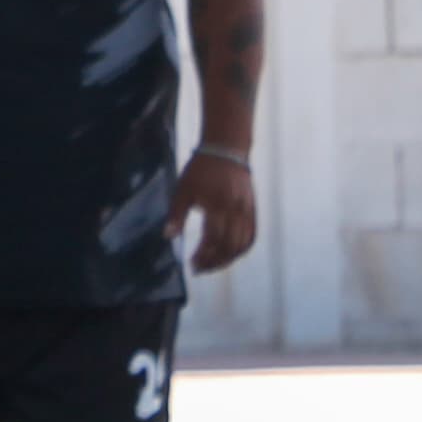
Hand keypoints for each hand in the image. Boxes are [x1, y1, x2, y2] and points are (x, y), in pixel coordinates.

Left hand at [173, 147, 258, 268]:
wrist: (226, 152)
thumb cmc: (201, 170)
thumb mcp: (183, 189)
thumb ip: (177, 214)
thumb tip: (168, 236)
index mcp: (218, 206)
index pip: (213, 239)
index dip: (203, 255)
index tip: (191, 264)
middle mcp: (236, 212)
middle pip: (230, 247)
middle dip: (214, 262)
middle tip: (199, 269)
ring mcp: (248, 213)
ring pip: (242, 245)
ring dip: (227, 259)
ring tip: (211, 265)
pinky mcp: (253, 212)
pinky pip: (251, 237)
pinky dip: (241, 250)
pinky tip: (228, 255)